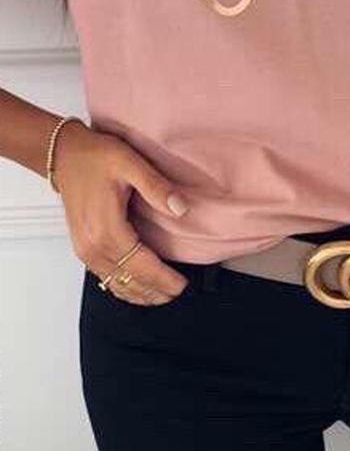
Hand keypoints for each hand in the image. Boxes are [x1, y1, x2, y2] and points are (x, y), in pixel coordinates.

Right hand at [52, 119, 189, 305]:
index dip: (164, 279)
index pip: (142, 266)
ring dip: (140, 293)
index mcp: (107, 230)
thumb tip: (181, 208)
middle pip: (130, 281)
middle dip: (156, 291)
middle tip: (179, 292)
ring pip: (116, 285)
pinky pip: (105, 278)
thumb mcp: (130, 163)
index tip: (184, 285)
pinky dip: (123, 287)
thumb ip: (156, 187)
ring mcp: (85, 251)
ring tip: (163, 295)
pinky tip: (137, 288)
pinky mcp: (83, 249)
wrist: (65, 155)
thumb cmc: (96, 157)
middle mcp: (93, 247)